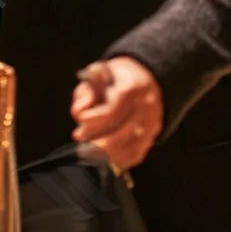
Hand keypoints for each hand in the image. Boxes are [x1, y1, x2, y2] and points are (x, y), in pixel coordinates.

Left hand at [70, 57, 163, 171]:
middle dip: (97, 145)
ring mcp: (152, 124)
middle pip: (121, 135)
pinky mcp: (153, 135)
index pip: (111, 112)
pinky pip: (137, 153)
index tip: (80, 123)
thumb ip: (87, 91)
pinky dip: (121, 160)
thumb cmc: (117, 77)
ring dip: (107, 156)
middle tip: (80, 149)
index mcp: (133, 88)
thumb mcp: (99, 72)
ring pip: (130, 148)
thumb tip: (77, 112)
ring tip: (90, 154)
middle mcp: (146, 108)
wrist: (147, 77)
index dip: (93, 122)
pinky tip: (106, 159)